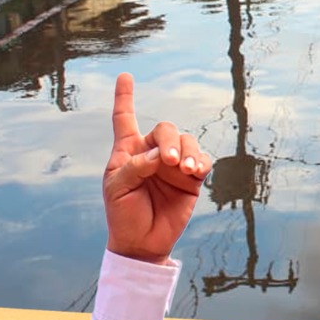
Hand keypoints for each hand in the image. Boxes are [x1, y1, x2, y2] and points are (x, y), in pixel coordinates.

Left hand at [103, 74, 211, 263]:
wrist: (142, 243)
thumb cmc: (122, 214)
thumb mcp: (117, 189)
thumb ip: (135, 167)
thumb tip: (160, 154)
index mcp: (128, 152)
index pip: (125, 119)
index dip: (125, 97)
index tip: (125, 76)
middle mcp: (152, 154)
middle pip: (165, 129)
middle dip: (170, 141)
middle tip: (169, 161)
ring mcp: (173, 166)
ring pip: (186, 142)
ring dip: (187, 152)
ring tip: (185, 170)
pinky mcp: (191, 180)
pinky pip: (201, 161)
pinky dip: (200, 162)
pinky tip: (195, 171)